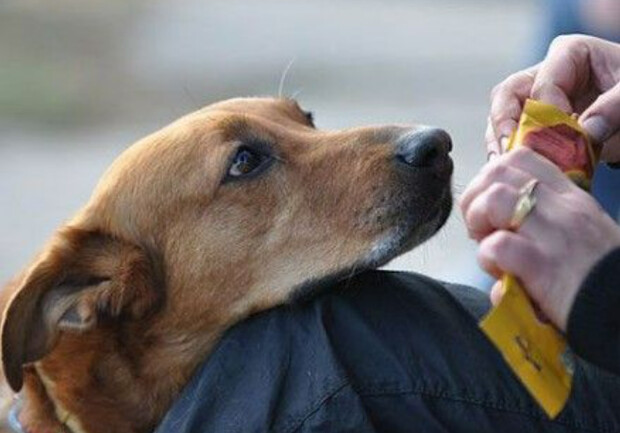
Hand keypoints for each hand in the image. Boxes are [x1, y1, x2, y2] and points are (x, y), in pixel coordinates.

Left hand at [460, 147, 619, 329]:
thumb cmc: (599, 276)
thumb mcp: (580, 234)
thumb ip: (543, 223)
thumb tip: (501, 230)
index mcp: (570, 197)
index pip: (520, 158)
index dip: (491, 177)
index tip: (489, 205)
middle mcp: (562, 208)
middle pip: (498, 173)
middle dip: (475, 198)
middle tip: (479, 228)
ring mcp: (553, 234)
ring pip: (494, 199)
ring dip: (477, 220)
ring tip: (486, 244)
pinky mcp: (543, 266)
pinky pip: (497, 245)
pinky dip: (486, 257)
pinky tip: (499, 270)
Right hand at [486, 35, 619, 162]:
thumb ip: (614, 107)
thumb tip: (586, 131)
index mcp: (569, 54)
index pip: (543, 83)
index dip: (548, 112)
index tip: (564, 137)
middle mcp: (543, 75)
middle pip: (507, 95)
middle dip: (505, 124)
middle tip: (509, 147)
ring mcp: (535, 102)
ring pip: (502, 119)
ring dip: (502, 143)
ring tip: (505, 163)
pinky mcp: (534, 128)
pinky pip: (512, 140)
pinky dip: (511, 155)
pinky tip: (513, 169)